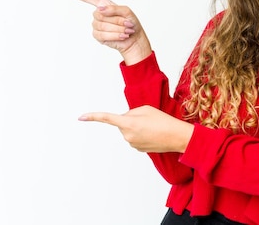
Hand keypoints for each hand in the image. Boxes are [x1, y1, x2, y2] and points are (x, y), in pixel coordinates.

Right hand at [58, 0, 151, 64]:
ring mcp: (96, 25)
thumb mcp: (127, 12)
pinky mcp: (97, 35)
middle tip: (128, 24)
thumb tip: (99, 9)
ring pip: (102, 26)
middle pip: (101, 15)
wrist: (134, 39)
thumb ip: (114, 8)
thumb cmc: (131, 23)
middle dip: (117, 20)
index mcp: (103, 4)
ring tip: (126, 31)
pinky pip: (103, 35)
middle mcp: (98, 14)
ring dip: (118, 29)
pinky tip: (122, 36)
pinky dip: (115, 35)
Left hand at [78, 106, 194, 152]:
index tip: (81, 117)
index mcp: (128, 123)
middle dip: (131, 119)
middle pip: (123, 122)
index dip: (93, 117)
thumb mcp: (146, 109)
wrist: (177, 137)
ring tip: (153, 126)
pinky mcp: (138, 149)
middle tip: (148, 119)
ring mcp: (132, 143)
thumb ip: (131, 112)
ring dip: (137, 127)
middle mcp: (127, 135)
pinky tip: (153, 134)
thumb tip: (125, 120)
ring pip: (129, 130)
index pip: (107, 118)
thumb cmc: (164, 121)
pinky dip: (142, 134)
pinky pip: (135, 137)